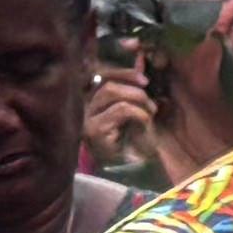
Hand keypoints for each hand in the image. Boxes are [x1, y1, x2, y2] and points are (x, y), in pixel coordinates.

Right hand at [85, 59, 163, 178]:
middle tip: (149, 91)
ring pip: (111, 91)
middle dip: (131, 81)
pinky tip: (146, 122)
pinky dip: (139, 112)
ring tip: (150, 110)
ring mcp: (85, 120)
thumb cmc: (135, 144)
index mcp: (90, 103)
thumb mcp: (137, 109)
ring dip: (137, 98)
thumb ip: (134, 86)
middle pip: (105, 80)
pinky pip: (120, 110)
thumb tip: (140, 57)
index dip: (121, 69)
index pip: (99, 74)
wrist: (136, 174)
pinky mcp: (93, 131)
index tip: (141, 69)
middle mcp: (82, 110)